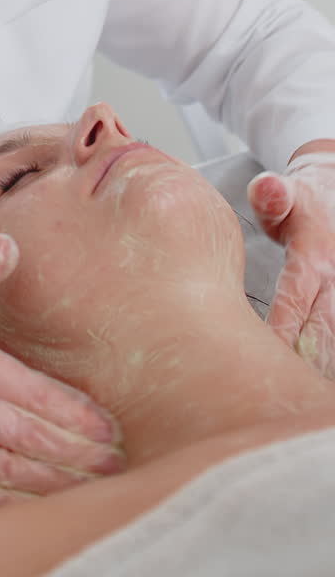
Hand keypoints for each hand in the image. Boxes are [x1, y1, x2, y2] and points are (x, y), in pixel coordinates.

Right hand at [0, 234, 124, 511]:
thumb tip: (8, 243)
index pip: (32, 391)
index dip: (76, 413)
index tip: (110, 426)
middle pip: (30, 437)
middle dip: (79, 454)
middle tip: (118, 467)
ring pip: (7, 473)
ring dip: (54, 484)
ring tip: (92, 492)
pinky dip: (6, 504)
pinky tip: (35, 508)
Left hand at [247, 156, 334, 377]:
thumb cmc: (299, 203)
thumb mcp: (283, 193)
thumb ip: (272, 195)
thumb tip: (267, 190)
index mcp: (314, 256)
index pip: (295, 300)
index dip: (280, 330)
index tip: (261, 357)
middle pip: (321, 331)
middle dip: (302, 362)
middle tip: (277, 395)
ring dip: (319, 365)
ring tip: (299, 398)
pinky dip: (328, 357)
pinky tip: (316, 385)